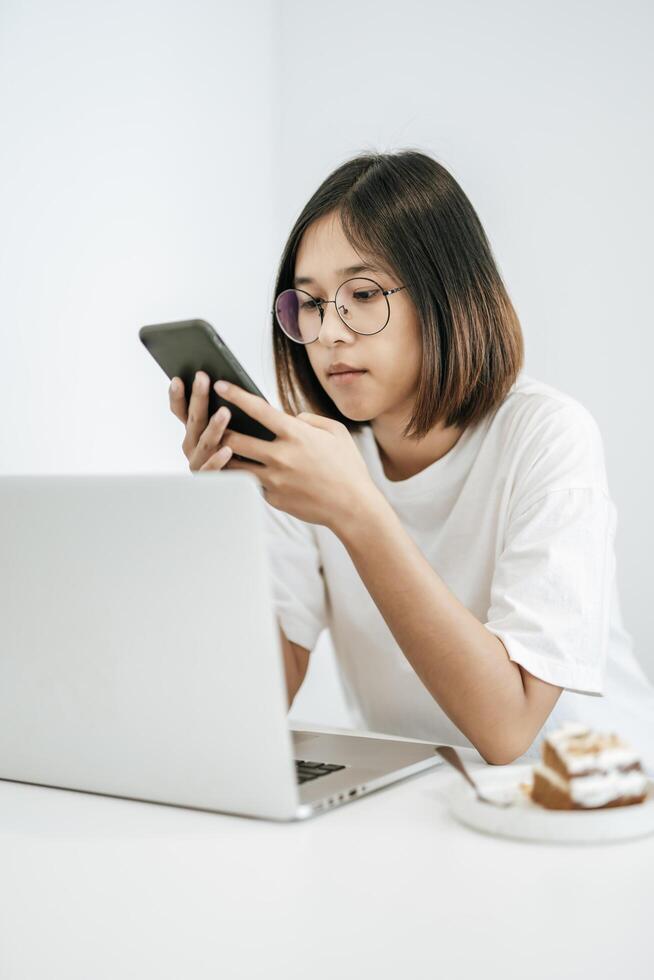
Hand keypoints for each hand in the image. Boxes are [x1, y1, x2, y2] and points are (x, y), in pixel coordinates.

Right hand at [168, 371, 232, 471]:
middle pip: (194, 420)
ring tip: (224, 412)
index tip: (178, 379)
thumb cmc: (234, 454)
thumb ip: (222, 413)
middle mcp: (191, 445)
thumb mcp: (225, 430)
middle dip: (198, 398)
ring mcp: (198, 462)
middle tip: (203, 379)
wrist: (232, 488)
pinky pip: (212, 468)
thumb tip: (229, 388)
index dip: (177, 396)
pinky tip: (227, 450)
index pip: (180, 411)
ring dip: (214, 427)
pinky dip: (218, 459)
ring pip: (205, 443)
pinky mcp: (209, 479)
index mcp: (193, 431)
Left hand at [210, 379, 380, 529]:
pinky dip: (244, 475)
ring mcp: (275, 479)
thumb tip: (289, 417)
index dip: (236, 395)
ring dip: (223, 455)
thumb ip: (309, 419)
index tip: (220, 385)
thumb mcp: (336, 432)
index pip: (258, 409)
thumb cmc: (347, 467)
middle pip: (236, 439)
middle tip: (209, 422)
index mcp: (297, 435)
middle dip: (219, 429)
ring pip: (235, 464)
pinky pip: (251, 483)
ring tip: (214, 446)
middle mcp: (281, 456)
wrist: (352, 507)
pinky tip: (236, 469)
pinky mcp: (272, 498)